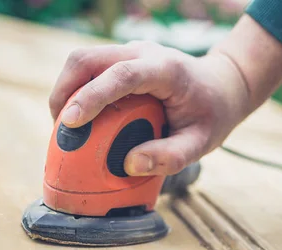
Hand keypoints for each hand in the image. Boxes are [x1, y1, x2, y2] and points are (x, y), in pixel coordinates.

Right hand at [49, 41, 250, 175]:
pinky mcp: (121, 60)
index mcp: (166, 70)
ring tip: (66, 128)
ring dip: (65, 91)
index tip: (69, 123)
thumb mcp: (201, 142)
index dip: (92, 96)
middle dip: (64, 92)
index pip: (121, 75)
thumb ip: (171, 157)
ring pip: (82, 61)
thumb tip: (130, 164)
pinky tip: (79, 119)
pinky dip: (76, 92)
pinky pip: (89, 70)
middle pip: (87, 59)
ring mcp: (130, 53)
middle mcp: (143, 53)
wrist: (221, 85)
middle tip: (60, 130)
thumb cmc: (212, 114)